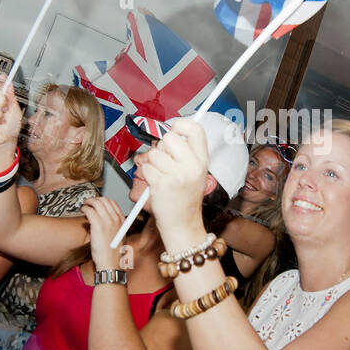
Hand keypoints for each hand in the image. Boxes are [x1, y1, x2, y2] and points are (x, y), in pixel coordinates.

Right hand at [0, 80, 21, 147]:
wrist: (4, 140)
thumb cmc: (11, 128)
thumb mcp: (16, 112)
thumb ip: (12, 98)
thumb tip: (9, 84)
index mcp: (3, 100)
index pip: (0, 87)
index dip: (2, 80)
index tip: (3, 76)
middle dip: (0, 101)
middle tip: (4, 110)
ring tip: (0, 120)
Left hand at [84, 197, 127, 268]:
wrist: (110, 263)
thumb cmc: (112, 254)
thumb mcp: (119, 237)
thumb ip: (115, 226)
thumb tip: (105, 219)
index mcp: (122, 221)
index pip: (113, 203)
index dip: (103, 201)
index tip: (96, 204)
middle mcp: (116, 219)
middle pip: (104, 200)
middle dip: (94, 199)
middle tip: (88, 203)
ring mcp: (107, 221)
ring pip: (96, 202)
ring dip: (88, 202)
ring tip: (84, 206)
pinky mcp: (97, 225)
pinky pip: (89, 210)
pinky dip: (84, 208)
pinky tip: (82, 211)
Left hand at [138, 118, 209, 237]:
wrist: (182, 225)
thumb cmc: (184, 198)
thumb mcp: (194, 172)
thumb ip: (185, 152)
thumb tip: (169, 133)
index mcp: (202, 161)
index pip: (196, 129)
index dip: (181, 124)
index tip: (174, 129)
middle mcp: (192, 166)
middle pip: (169, 138)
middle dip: (161, 147)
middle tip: (165, 161)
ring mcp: (177, 175)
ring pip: (154, 154)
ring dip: (152, 163)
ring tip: (161, 176)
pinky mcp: (162, 184)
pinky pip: (146, 168)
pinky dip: (147, 175)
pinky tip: (157, 185)